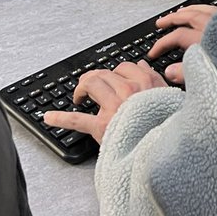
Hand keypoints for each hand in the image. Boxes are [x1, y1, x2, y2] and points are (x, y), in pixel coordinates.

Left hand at [44, 60, 167, 143]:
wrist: (163, 150)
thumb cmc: (164, 124)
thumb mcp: (167, 96)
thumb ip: (154, 78)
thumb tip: (141, 65)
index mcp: (146, 83)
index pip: (123, 67)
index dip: (114, 73)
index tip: (110, 80)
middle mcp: (129, 91)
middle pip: (104, 73)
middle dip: (93, 78)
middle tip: (88, 87)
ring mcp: (114, 107)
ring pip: (91, 85)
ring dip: (81, 88)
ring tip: (79, 97)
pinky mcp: (102, 126)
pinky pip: (77, 119)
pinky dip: (60, 118)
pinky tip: (48, 117)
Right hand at [146, 4, 216, 84]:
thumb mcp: (207, 79)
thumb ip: (186, 74)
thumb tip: (170, 72)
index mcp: (204, 41)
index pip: (177, 37)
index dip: (162, 44)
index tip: (153, 53)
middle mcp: (214, 29)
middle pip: (188, 17)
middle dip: (172, 19)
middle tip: (160, 23)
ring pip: (203, 10)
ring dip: (188, 10)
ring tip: (180, 12)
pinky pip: (215, 11)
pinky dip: (204, 10)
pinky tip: (204, 14)